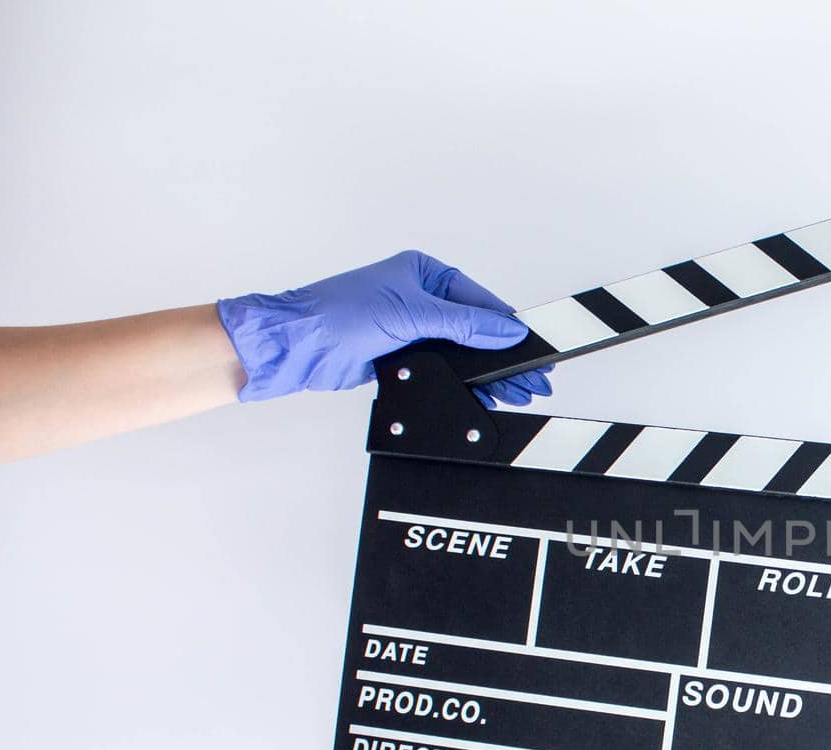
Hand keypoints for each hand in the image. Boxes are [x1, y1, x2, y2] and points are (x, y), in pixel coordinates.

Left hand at [217, 250, 553, 407]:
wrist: (296, 347)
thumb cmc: (338, 315)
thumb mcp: (411, 313)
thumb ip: (464, 324)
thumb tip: (506, 329)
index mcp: (423, 273)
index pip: (479, 300)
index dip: (508, 326)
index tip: (534, 344)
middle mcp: (419, 297)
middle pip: (475, 329)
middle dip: (504, 355)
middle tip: (533, 376)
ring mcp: (411, 328)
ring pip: (461, 353)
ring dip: (487, 373)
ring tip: (516, 390)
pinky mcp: (402, 355)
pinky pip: (443, 369)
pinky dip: (463, 383)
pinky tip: (483, 395)